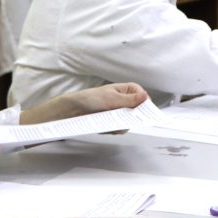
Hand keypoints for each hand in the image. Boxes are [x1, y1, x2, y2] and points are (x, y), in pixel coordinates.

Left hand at [20, 82, 149, 123]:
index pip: (143, 96)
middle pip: (139, 111)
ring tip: (109, 119)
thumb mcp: (111, 98)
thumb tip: (145, 97)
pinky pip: (121, 128)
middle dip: (132, 115)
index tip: (144, 112)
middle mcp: (125, 101)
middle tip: (124, 117)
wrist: (72, 111)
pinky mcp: (113, 123)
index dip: (144, 104)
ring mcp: (119, 112)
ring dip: (122, 123)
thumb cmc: (89, 99)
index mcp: (126, 89)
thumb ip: (129, 100)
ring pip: (130, 121)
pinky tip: (106, 125)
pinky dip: (114, 128)